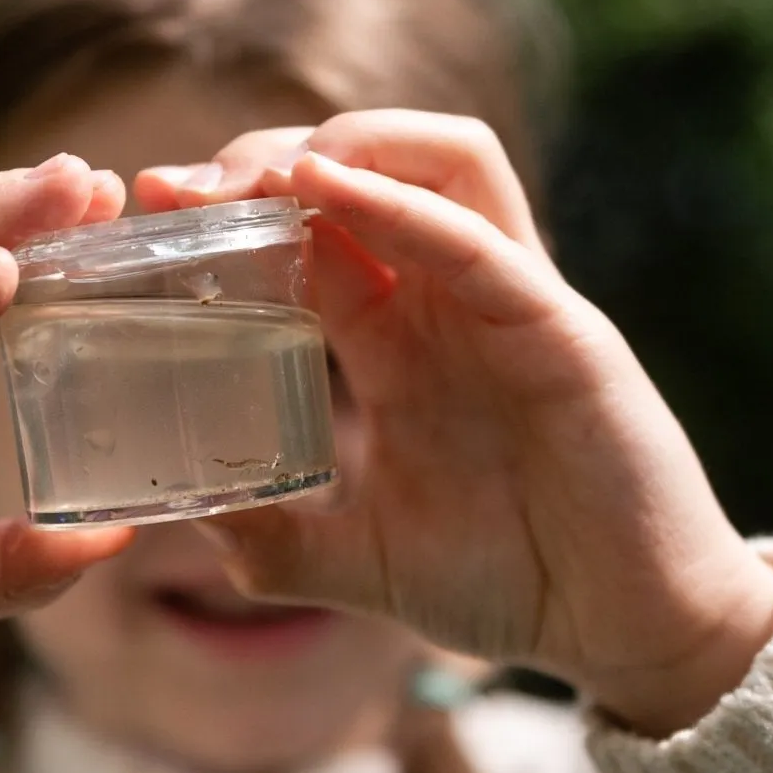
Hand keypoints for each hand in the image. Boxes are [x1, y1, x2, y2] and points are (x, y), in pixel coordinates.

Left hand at [139, 112, 772, 736]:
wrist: (622, 628)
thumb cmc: (508, 578)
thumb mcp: (361, 558)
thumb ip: (277, 537)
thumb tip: (185, 518)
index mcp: (402, 338)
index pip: (311, 232)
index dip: (231, 206)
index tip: (150, 211)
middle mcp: (451, 301)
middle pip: (366, 168)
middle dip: (268, 157)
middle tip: (180, 187)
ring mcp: (509, 302)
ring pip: (441, 159)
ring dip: (345, 144)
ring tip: (258, 171)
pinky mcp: (560, 328)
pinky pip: (479, 240)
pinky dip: (400, 205)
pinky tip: (327, 192)